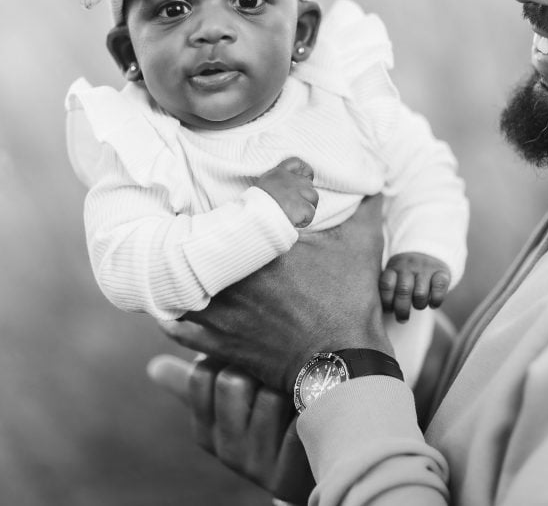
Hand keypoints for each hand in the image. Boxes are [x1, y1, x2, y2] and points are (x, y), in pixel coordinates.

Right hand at [148, 354, 314, 503]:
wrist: (308, 469)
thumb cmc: (268, 424)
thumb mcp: (229, 404)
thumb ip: (196, 382)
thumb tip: (153, 366)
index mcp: (205, 430)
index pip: (201, 374)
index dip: (227, 355)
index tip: (248, 355)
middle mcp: (225, 450)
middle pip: (232, 380)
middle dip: (258, 368)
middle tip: (277, 369)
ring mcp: (255, 464)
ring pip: (270, 396)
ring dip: (289, 384)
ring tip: (301, 386)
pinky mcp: (288, 472)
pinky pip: (297, 423)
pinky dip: (309, 409)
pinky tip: (314, 407)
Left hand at [161, 195, 390, 391]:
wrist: (343, 365)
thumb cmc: (351, 303)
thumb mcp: (362, 247)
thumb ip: (364, 208)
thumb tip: (374, 182)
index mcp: (264, 246)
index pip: (237, 205)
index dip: (237, 197)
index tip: (239, 196)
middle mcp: (234, 275)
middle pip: (193, 239)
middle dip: (193, 229)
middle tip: (193, 223)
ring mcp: (221, 310)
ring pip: (179, 282)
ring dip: (181, 273)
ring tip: (182, 262)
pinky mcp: (218, 341)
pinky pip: (177, 328)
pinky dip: (173, 317)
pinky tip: (174, 306)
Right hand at [255, 157, 318, 227]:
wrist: (254, 218)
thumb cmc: (257, 206)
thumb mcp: (263, 186)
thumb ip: (278, 181)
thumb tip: (296, 182)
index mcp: (278, 174)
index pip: (296, 163)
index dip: (304, 171)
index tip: (306, 180)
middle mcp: (289, 180)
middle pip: (308, 184)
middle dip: (304, 196)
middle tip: (292, 207)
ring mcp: (297, 192)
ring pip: (313, 197)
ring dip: (306, 208)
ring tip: (293, 215)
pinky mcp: (302, 206)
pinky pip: (311, 212)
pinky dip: (305, 219)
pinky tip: (294, 221)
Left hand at [380, 252, 450, 321]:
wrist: (429, 252)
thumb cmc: (406, 273)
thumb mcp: (393, 275)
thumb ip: (387, 291)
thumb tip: (377, 315)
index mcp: (394, 267)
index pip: (386, 285)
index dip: (386, 302)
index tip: (389, 310)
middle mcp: (409, 266)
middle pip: (403, 291)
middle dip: (402, 310)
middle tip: (402, 318)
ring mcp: (426, 268)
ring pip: (420, 294)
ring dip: (419, 305)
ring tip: (418, 305)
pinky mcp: (442, 272)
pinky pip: (439, 289)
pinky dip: (435, 301)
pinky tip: (432, 304)